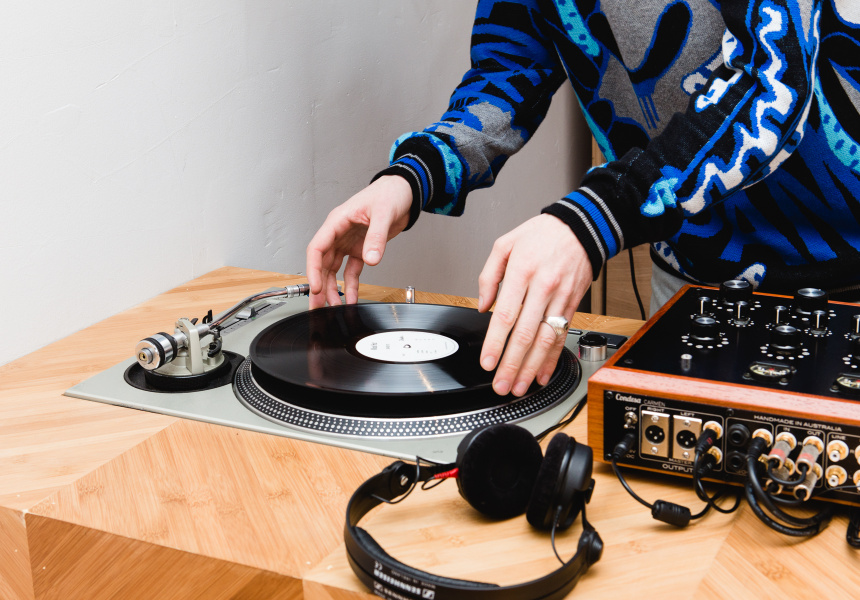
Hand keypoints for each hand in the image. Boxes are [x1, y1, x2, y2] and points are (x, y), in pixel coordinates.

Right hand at [306, 175, 411, 308]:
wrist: (404, 191)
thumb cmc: (389, 193)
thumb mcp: (382, 213)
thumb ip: (376, 238)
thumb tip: (370, 259)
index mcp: (337, 222)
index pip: (317, 249)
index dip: (313, 270)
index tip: (316, 288)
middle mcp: (339, 233)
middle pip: (322, 263)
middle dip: (318, 286)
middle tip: (316, 305)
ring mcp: (348, 242)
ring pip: (334, 270)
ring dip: (333, 288)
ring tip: (333, 307)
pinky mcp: (361, 248)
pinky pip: (352, 271)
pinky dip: (351, 285)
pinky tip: (352, 298)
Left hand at [477, 214, 592, 395]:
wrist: (581, 227)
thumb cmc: (541, 234)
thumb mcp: (505, 244)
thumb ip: (489, 276)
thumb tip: (483, 306)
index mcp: (522, 272)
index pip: (507, 316)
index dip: (496, 343)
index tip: (487, 362)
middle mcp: (543, 288)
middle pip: (526, 335)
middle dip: (512, 365)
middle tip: (501, 385)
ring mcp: (560, 299)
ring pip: (545, 341)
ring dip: (531, 368)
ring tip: (519, 386)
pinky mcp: (573, 305)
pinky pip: (561, 337)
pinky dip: (552, 359)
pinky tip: (543, 374)